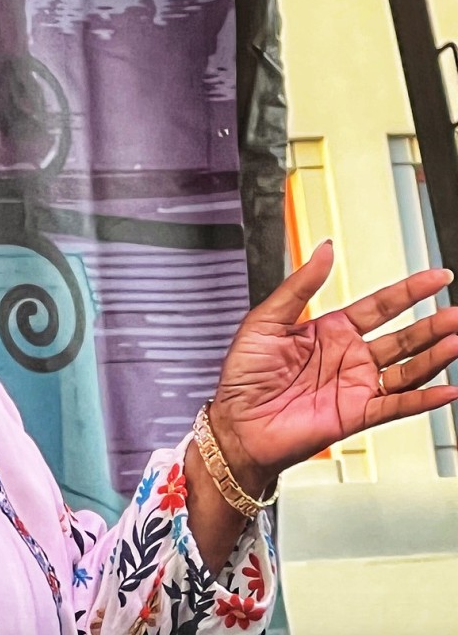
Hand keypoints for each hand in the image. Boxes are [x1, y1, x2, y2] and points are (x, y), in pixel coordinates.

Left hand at [210, 240, 457, 491]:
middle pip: (403, 336)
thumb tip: (323, 250)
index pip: (380, 305)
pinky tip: (446, 388)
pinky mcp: (357, 413)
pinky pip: (398, 405)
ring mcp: (356, 386)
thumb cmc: (242, 375)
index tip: (437, 277)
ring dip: (435, 356)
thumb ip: (300, 285)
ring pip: (408, 368)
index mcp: (329, 331)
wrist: (236, 422)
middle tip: (457, 313)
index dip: (409, 291)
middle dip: (434, 324)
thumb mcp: (266, 319)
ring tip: (457, 340)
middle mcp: (348, 357)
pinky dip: (424, 398)